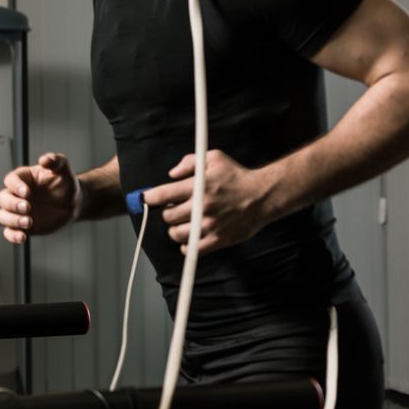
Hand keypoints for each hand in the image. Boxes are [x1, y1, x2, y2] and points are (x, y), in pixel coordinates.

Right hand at [0, 152, 80, 243]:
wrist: (72, 204)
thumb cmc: (65, 184)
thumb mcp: (64, 170)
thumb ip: (56, 161)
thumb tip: (44, 160)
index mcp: (23, 179)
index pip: (11, 180)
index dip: (15, 186)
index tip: (26, 192)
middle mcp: (16, 195)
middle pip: (2, 198)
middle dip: (13, 204)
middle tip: (28, 208)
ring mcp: (17, 211)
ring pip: (2, 216)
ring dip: (12, 220)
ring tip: (29, 222)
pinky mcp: (20, 226)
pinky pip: (9, 232)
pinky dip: (12, 236)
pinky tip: (23, 237)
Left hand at [143, 150, 273, 255]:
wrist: (264, 195)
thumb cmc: (237, 176)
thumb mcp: (214, 158)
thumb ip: (189, 162)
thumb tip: (171, 174)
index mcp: (197, 187)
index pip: (162, 195)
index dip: (148, 198)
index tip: (144, 199)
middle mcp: (201, 207)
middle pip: (167, 217)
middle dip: (167, 213)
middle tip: (174, 209)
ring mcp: (210, 225)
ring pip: (176, 234)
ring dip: (175, 230)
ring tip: (182, 223)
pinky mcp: (219, 239)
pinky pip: (192, 249)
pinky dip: (186, 246)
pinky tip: (190, 237)